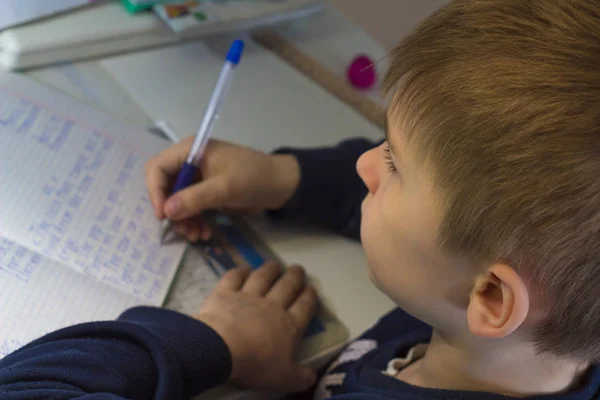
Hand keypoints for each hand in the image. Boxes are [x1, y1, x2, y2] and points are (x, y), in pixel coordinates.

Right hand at [145, 138, 299, 240]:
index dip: (155, 191)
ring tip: (197, 236)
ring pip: (176, 202)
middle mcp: (189, 162)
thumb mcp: (225, 188)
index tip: (163, 215)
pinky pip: (190, 208)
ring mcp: (197, 178)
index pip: (158, 167)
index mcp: (191, 150)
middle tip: (184, 230)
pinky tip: (204, 233)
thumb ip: (195, 198)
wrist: (281, 186)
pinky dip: (194, 221)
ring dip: (183, 220)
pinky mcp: (206, 193)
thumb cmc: (254, 178)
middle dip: (172, 211)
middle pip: (165, 187)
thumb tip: (167, 212)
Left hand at [196, 262, 317, 391]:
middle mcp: (271, 306)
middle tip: (298, 268)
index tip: (312, 289)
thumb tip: (313, 375)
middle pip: (286, 287)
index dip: (309, 298)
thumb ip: (301, 377)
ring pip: (262, 278)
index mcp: (289, 326)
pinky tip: (243, 268)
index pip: (303, 308)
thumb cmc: (256, 364)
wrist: (222, 348)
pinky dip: (239, 271)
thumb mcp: (284, 378)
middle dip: (294, 278)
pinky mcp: (225, 293)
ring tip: (275, 263)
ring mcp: (248, 297)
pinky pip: (234, 278)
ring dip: (270, 270)